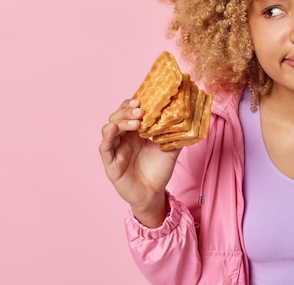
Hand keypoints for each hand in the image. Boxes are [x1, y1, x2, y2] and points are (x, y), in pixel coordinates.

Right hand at [99, 99, 180, 226]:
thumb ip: (176, 135)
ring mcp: (115, 150)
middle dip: (127, 111)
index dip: (132, 105)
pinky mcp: (111, 163)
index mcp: (135, 132)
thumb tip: (189, 119)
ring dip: (121, 122)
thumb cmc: (159, 171)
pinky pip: (104, 148)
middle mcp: (123, 138)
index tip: (142, 100)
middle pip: (118, 117)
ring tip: (136, 121)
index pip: (129, 112)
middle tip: (140, 111)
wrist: (153, 194)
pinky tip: (112, 129)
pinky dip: (107, 137)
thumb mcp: (171, 150)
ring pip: (110, 129)